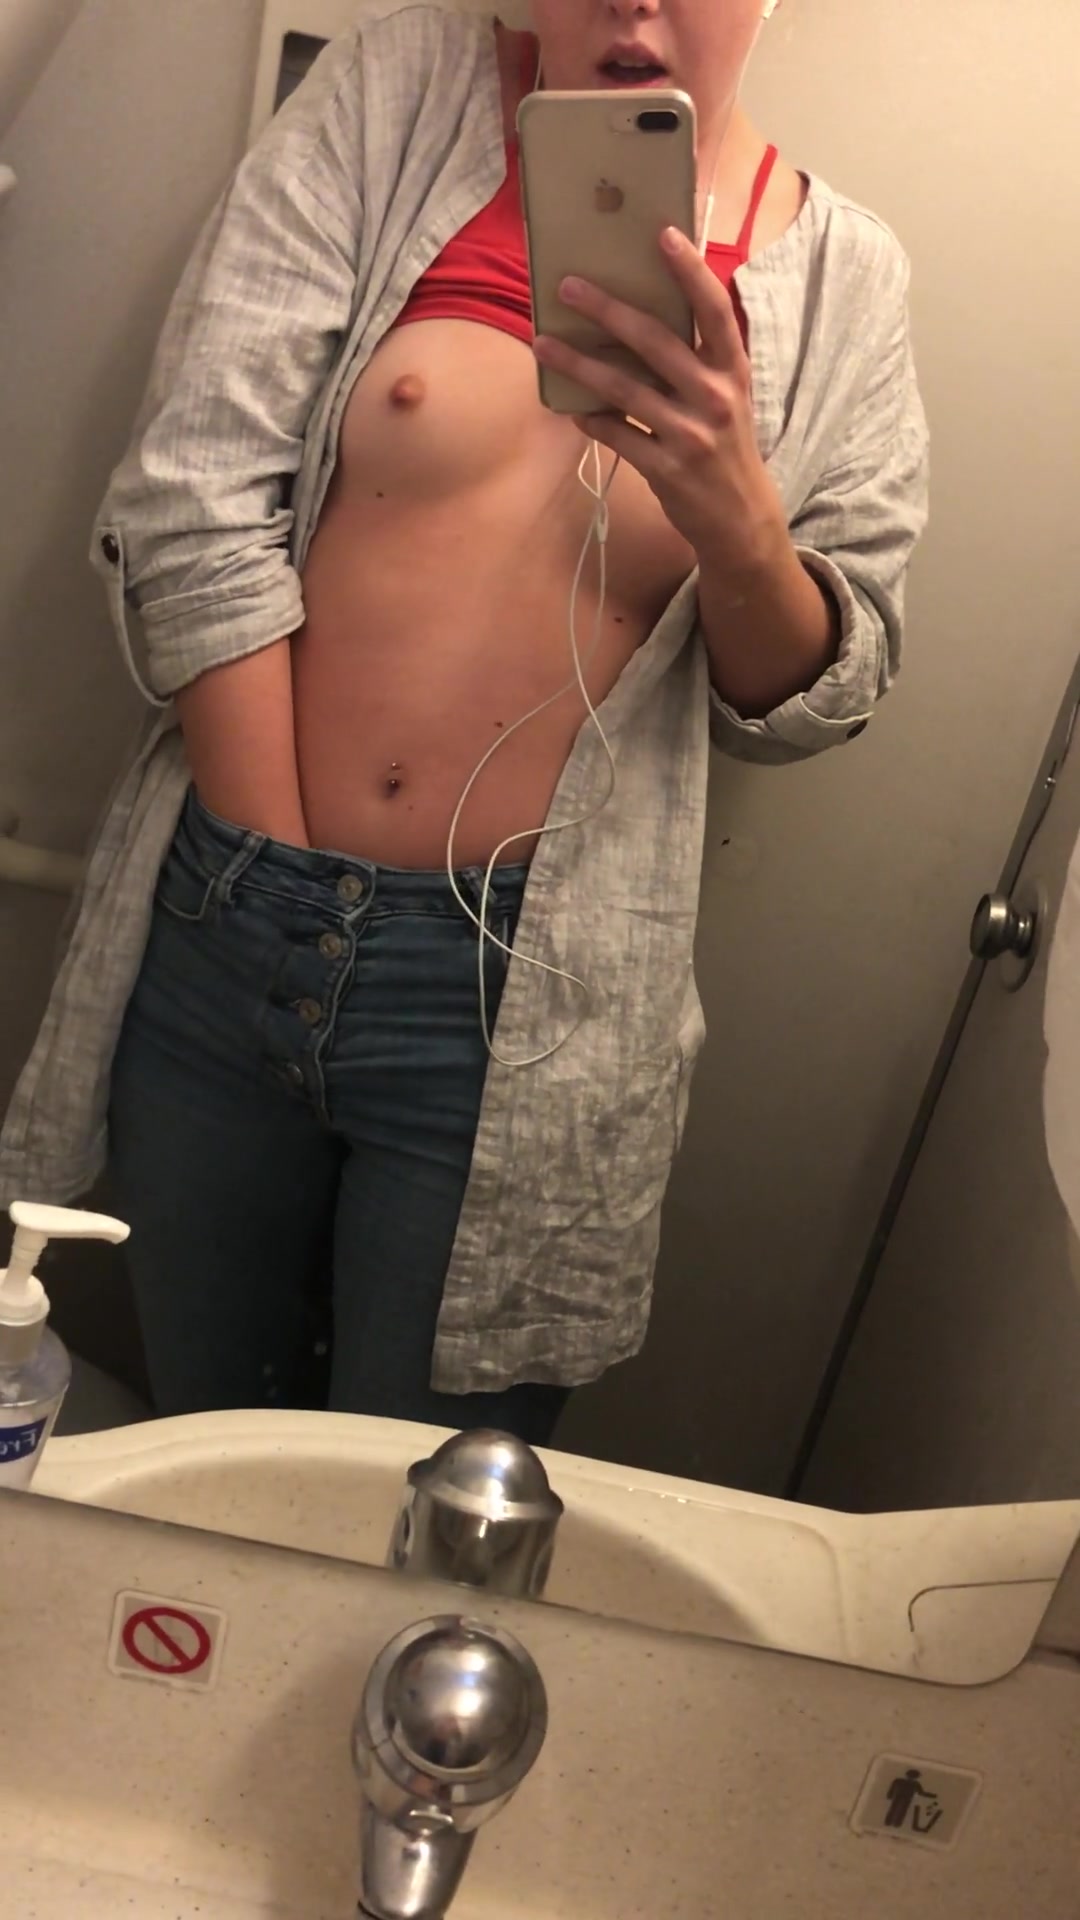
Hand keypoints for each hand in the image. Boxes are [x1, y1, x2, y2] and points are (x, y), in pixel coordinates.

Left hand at [533, 227, 786, 577]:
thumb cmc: (725, 446)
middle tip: (568, 286)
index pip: (714, 310)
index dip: (691, 271)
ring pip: (624, 390)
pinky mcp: (667, 470)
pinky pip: (617, 436)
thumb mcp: (727, 396)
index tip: (662, 235)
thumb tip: (639, 313)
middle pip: (656, 341)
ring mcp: (691, 435)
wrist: (741, 519)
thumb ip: (697, 358)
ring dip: (578, 364)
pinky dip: (591, 420)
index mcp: (732, 370)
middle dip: (608, 310)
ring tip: (543, 344)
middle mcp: (715, 397)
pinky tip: (570, 408)